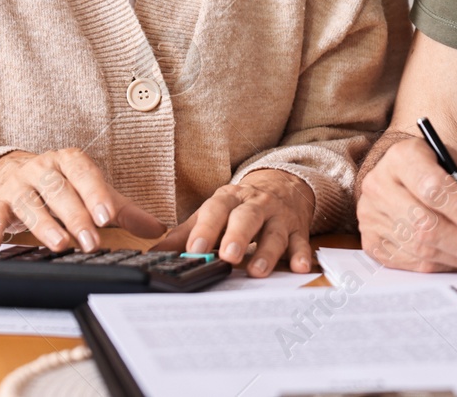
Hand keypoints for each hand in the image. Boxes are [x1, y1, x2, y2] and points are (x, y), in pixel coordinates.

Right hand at [0, 148, 166, 251]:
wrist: (9, 172)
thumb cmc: (60, 185)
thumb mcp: (90, 191)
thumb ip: (123, 210)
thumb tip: (158, 229)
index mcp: (69, 161)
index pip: (85, 174)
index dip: (96, 194)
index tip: (107, 216)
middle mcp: (43, 168)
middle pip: (59, 191)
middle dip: (76, 216)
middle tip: (91, 242)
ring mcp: (18, 184)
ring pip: (30, 203)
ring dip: (43, 224)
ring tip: (59, 244)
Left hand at [153, 169, 315, 276]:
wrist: (284, 185)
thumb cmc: (240, 206)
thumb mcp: (214, 211)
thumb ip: (187, 233)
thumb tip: (155, 254)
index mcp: (230, 198)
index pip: (216, 210)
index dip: (205, 229)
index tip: (195, 249)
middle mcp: (256, 205)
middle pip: (247, 217)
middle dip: (237, 236)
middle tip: (227, 256)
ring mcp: (278, 217)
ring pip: (274, 233)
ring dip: (267, 252)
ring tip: (257, 271)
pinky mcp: (298, 230)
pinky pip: (301, 243)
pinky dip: (301, 255)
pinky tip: (299, 268)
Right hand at [356, 137, 456, 272]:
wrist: (416, 176)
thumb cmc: (441, 170)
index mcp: (403, 156)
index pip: (432, 187)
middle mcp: (380, 184)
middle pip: (424, 224)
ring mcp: (372, 215)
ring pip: (418, 247)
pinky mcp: (372, 241)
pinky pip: (411, 263)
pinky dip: (441, 266)